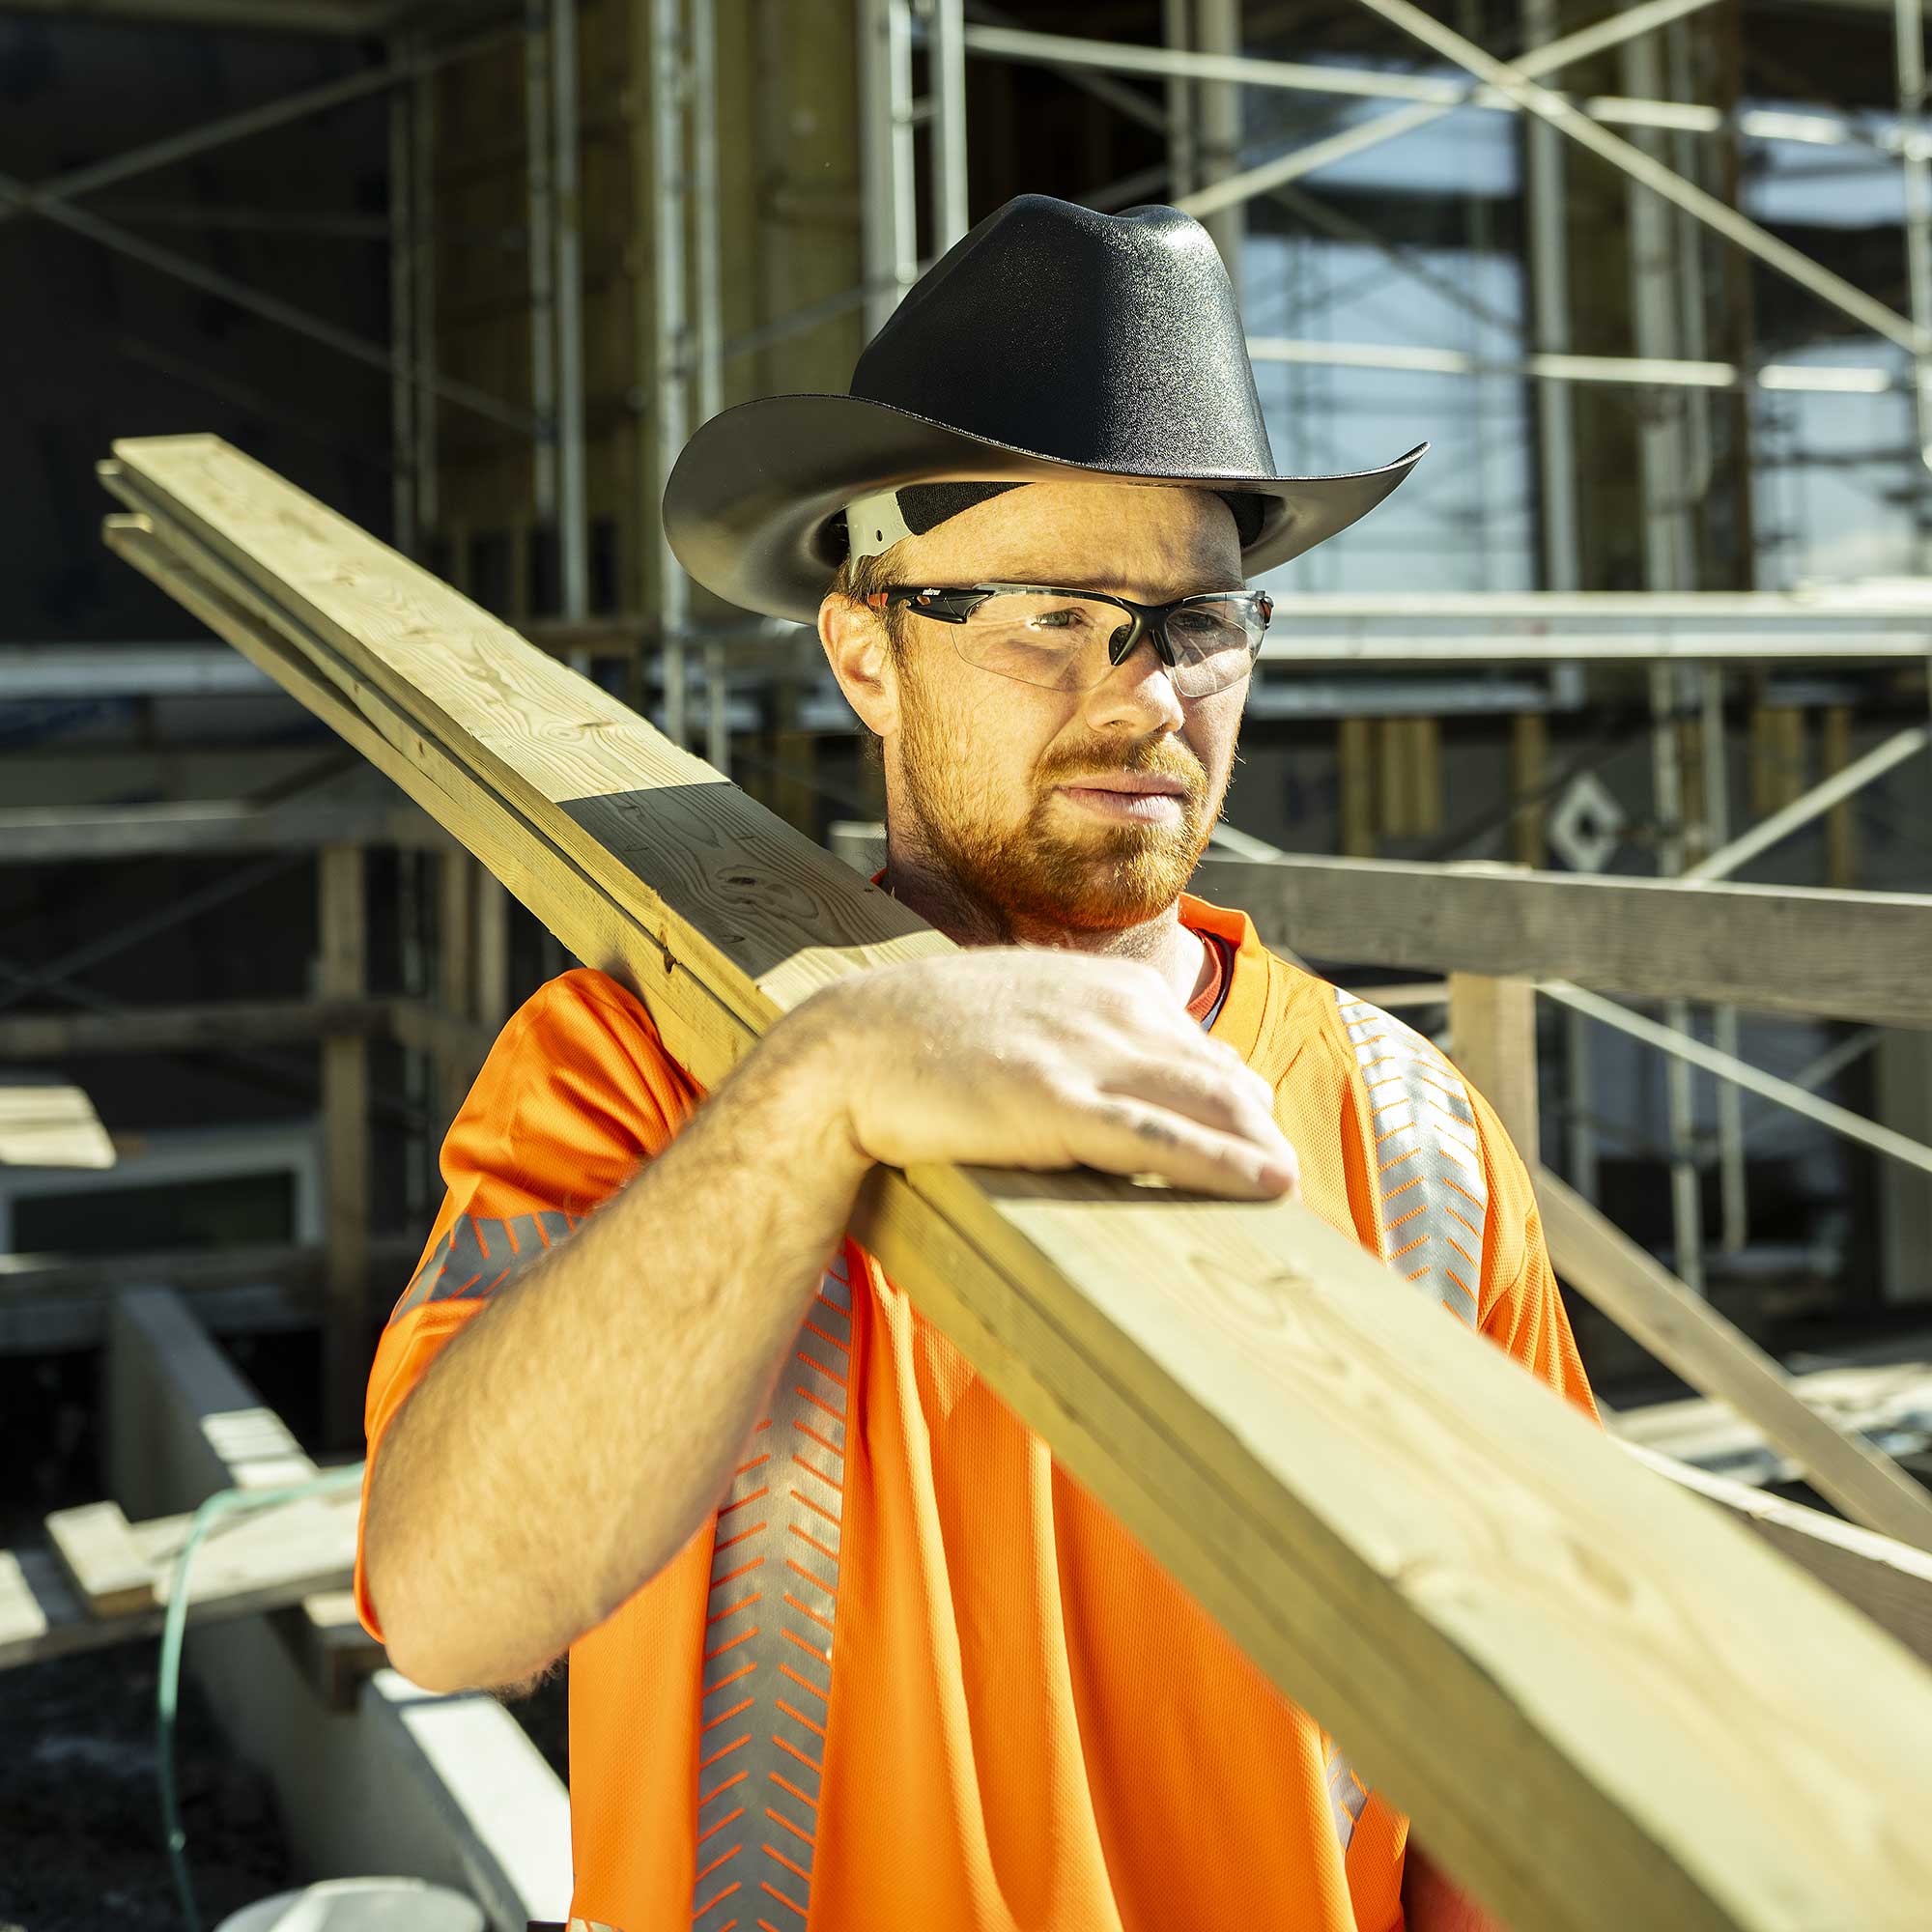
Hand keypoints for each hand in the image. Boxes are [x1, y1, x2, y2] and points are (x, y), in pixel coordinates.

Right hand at [784, 948, 1298, 1200]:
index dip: (1231, 1103)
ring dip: (1261, 1150)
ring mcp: (1089, 1057)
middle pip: (1223, 1077)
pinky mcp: (1060, 1106)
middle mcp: (1115, 1013)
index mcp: (1108, 989)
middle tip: (1278, 1179)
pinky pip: (1163, 1138)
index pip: (1200, 1048)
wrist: (848, 1046)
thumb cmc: (923, 1037)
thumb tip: (1113, 1073)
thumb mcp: (1016, 1010)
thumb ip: (1073, 1030)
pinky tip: (1271, 1185)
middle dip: (1257, 1130)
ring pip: (1211, 1104)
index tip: (1249, 1141)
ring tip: (1290, 1190)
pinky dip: (1225, 1164)